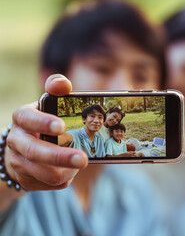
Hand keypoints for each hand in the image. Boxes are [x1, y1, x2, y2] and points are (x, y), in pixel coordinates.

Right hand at [5, 74, 87, 190]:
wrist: (22, 148)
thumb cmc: (43, 122)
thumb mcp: (47, 104)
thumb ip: (56, 89)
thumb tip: (62, 83)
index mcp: (22, 119)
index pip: (28, 119)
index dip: (43, 123)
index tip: (62, 126)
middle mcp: (16, 141)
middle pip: (34, 152)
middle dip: (60, 157)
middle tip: (84, 159)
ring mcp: (18, 163)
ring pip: (43, 173)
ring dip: (66, 170)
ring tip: (82, 162)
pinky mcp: (25, 180)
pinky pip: (50, 185)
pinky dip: (65, 178)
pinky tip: (70, 170)